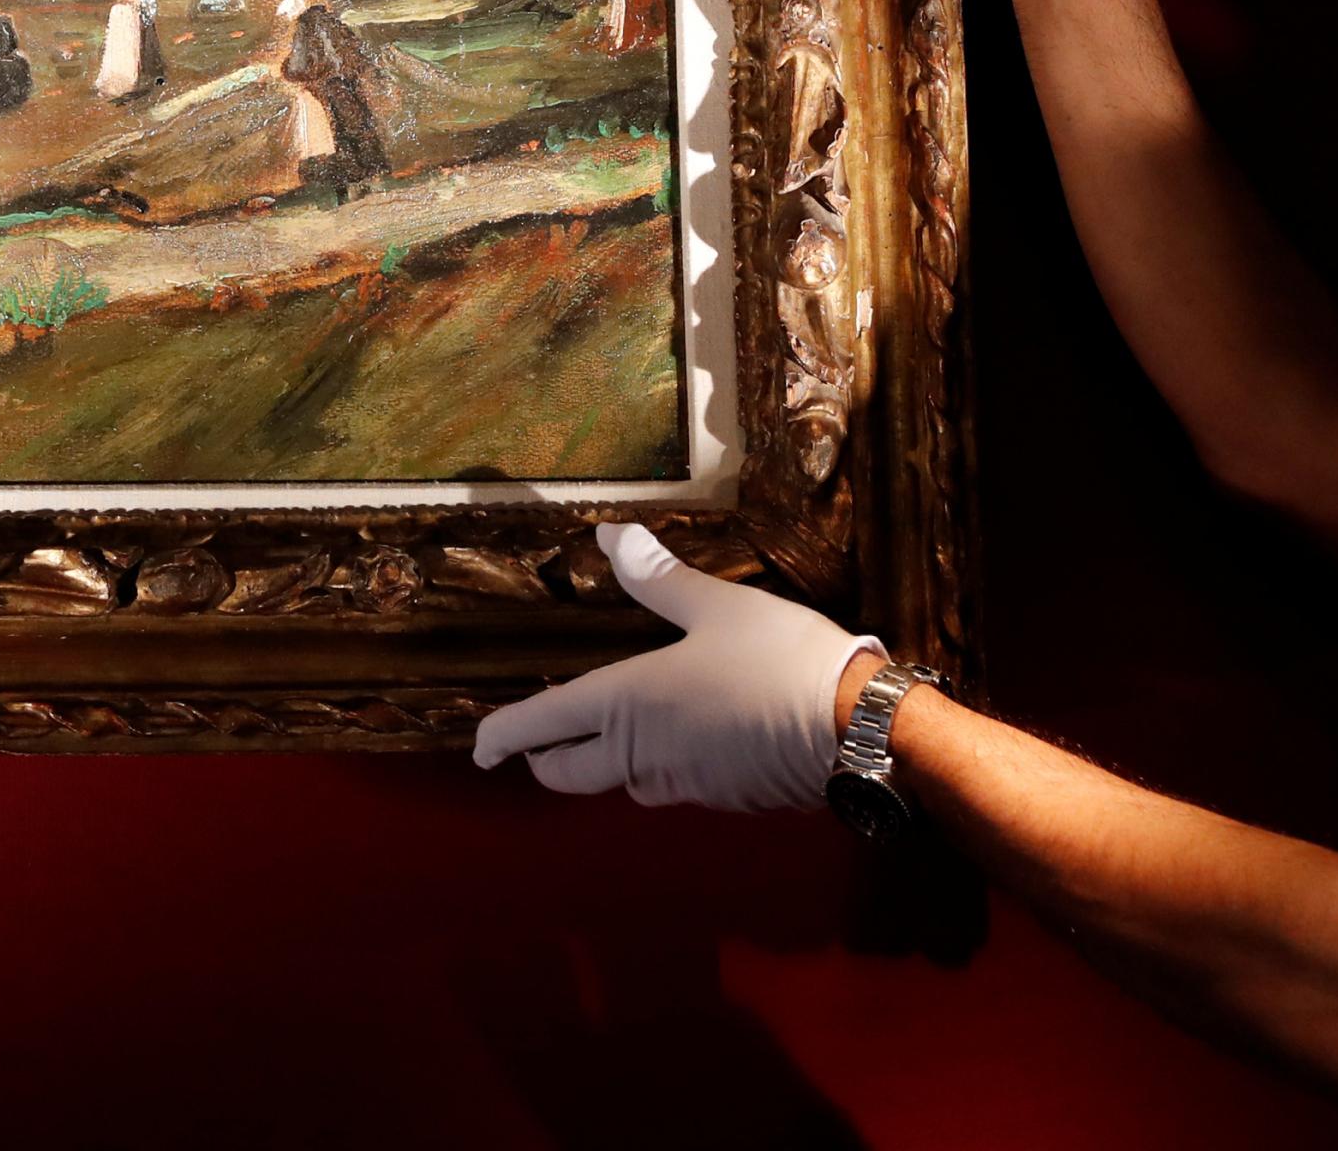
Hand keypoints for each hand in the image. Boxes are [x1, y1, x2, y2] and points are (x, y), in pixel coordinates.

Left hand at [472, 524, 883, 809]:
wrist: (857, 732)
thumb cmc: (779, 661)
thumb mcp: (717, 607)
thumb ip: (661, 581)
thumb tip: (613, 538)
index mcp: (626, 705)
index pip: (543, 726)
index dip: (503, 737)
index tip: (480, 749)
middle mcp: (642, 754)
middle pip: (569, 774)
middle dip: (546, 759)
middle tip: (540, 741)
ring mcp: (682, 783)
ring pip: (620, 783)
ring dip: (604, 763)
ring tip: (609, 730)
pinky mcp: (723, 799)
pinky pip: (669, 785)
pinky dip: (656, 767)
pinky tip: (682, 739)